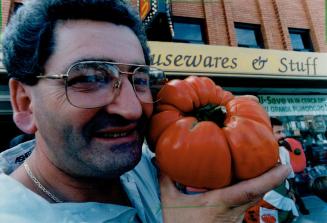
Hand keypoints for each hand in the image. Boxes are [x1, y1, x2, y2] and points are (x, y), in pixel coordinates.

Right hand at [160, 165, 290, 222]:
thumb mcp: (169, 202)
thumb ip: (166, 179)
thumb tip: (159, 160)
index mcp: (219, 203)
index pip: (250, 190)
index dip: (270, 178)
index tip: (287, 167)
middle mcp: (232, 212)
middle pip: (259, 192)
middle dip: (272, 176)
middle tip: (279, 158)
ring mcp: (234, 218)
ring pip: (254, 198)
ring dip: (263, 183)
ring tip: (266, 165)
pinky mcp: (232, 221)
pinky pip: (246, 203)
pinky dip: (252, 190)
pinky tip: (247, 180)